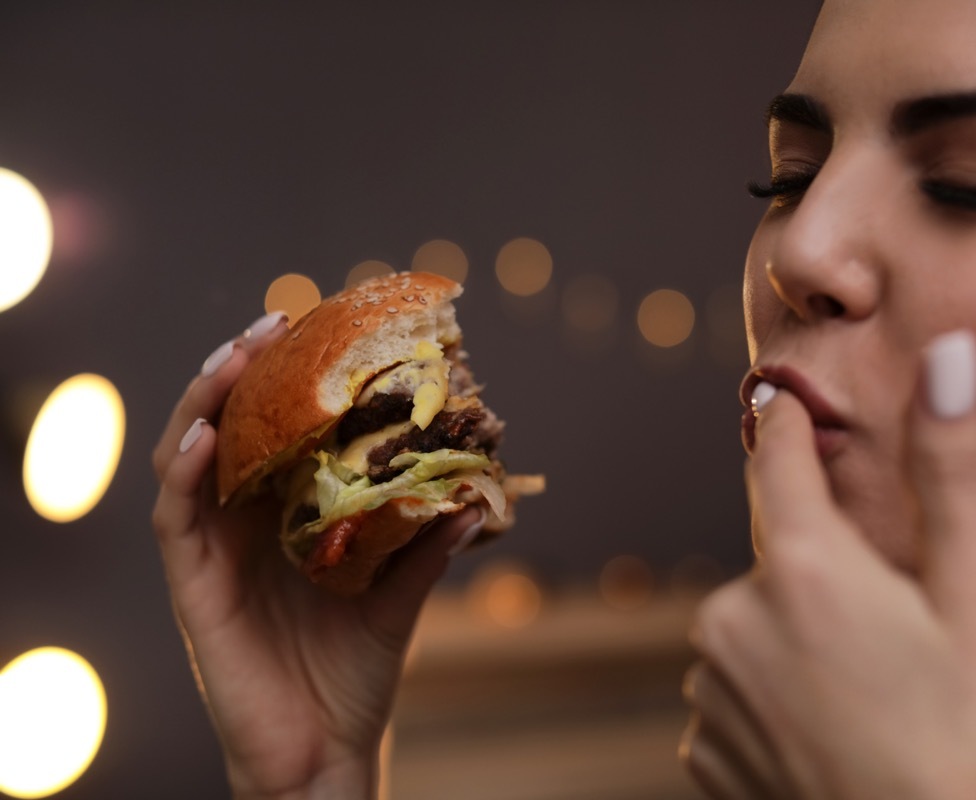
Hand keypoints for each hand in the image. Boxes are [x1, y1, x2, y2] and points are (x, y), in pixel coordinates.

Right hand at [151, 313, 482, 799]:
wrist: (325, 751)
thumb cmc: (356, 674)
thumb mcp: (400, 598)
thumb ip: (426, 549)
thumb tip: (476, 498)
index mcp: (288, 518)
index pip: (275, 433)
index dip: (285, 381)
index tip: (313, 329)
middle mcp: (245, 525)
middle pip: (229, 430)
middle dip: (242, 372)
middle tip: (271, 324)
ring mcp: (214, 552)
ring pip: (189, 459)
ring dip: (205, 403)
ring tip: (234, 358)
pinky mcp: (194, 586)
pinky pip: (175, 518)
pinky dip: (184, 471)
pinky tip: (205, 436)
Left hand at [681, 331, 975, 799]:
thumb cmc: (974, 744)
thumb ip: (950, 474)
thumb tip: (946, 357)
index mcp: (802, 568)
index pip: (774, 459)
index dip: (784, 426)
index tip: (782, 401)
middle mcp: (730, 619)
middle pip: (778, 557)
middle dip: (828, 576)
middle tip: (897, 637)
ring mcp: (708, 687)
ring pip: (758, 625)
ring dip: (803, 641)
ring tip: (870, 699)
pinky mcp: (700, 746)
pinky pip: (739, 688)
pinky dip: (780, 697)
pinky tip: (832, 735)